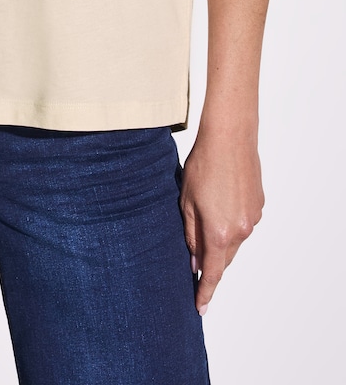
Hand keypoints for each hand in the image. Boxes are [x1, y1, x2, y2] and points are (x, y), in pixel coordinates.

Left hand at [179, 127, 263, 314]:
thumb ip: (191, 234)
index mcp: (219, 232)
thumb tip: (196, 259)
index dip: (205, 291)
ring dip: (220, 239)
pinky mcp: (259, 206)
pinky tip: (220, 202)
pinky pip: (242, 223)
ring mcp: (253, 218)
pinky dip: (231, 222)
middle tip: (194, 261)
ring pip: (234, 241)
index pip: (213, 272)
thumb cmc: (203, 164)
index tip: (200, 307)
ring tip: (204, 215)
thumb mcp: (186, 200)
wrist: (230, 137)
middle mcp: (241, 230)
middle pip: (224, 258)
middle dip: (210, 261)